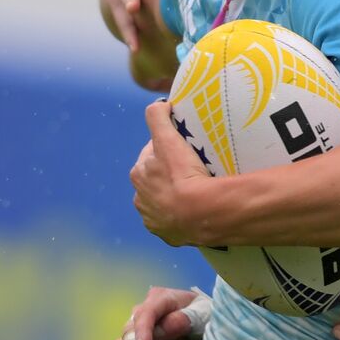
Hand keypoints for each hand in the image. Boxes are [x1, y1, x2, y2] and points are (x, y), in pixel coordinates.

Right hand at [113, 286, 203, 339]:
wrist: (210, 334)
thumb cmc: (206, 317)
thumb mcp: (202, 314)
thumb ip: (183, 319)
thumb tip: (160, 330)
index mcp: (161, 299)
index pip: (148, 313)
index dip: (143, 331)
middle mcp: (146, 314)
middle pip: (132, 329)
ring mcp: (141, 334)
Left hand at [130, 101, 214, 245]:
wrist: (199, 213)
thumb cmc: (182, 174)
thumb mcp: (167, 139)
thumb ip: (157, 117)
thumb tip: (158, 104)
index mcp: (139, 174)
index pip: (152, 155)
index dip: (167, 149)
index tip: (184, 149)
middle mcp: (141, 198)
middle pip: (157, 179)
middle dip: (170, 173)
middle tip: (193, 168)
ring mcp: (155, 219)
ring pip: (165, 201)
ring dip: (176, 196)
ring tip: (197, 190)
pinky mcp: (169, 235)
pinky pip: (176, 222)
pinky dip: (183, 216)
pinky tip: (196, 210)